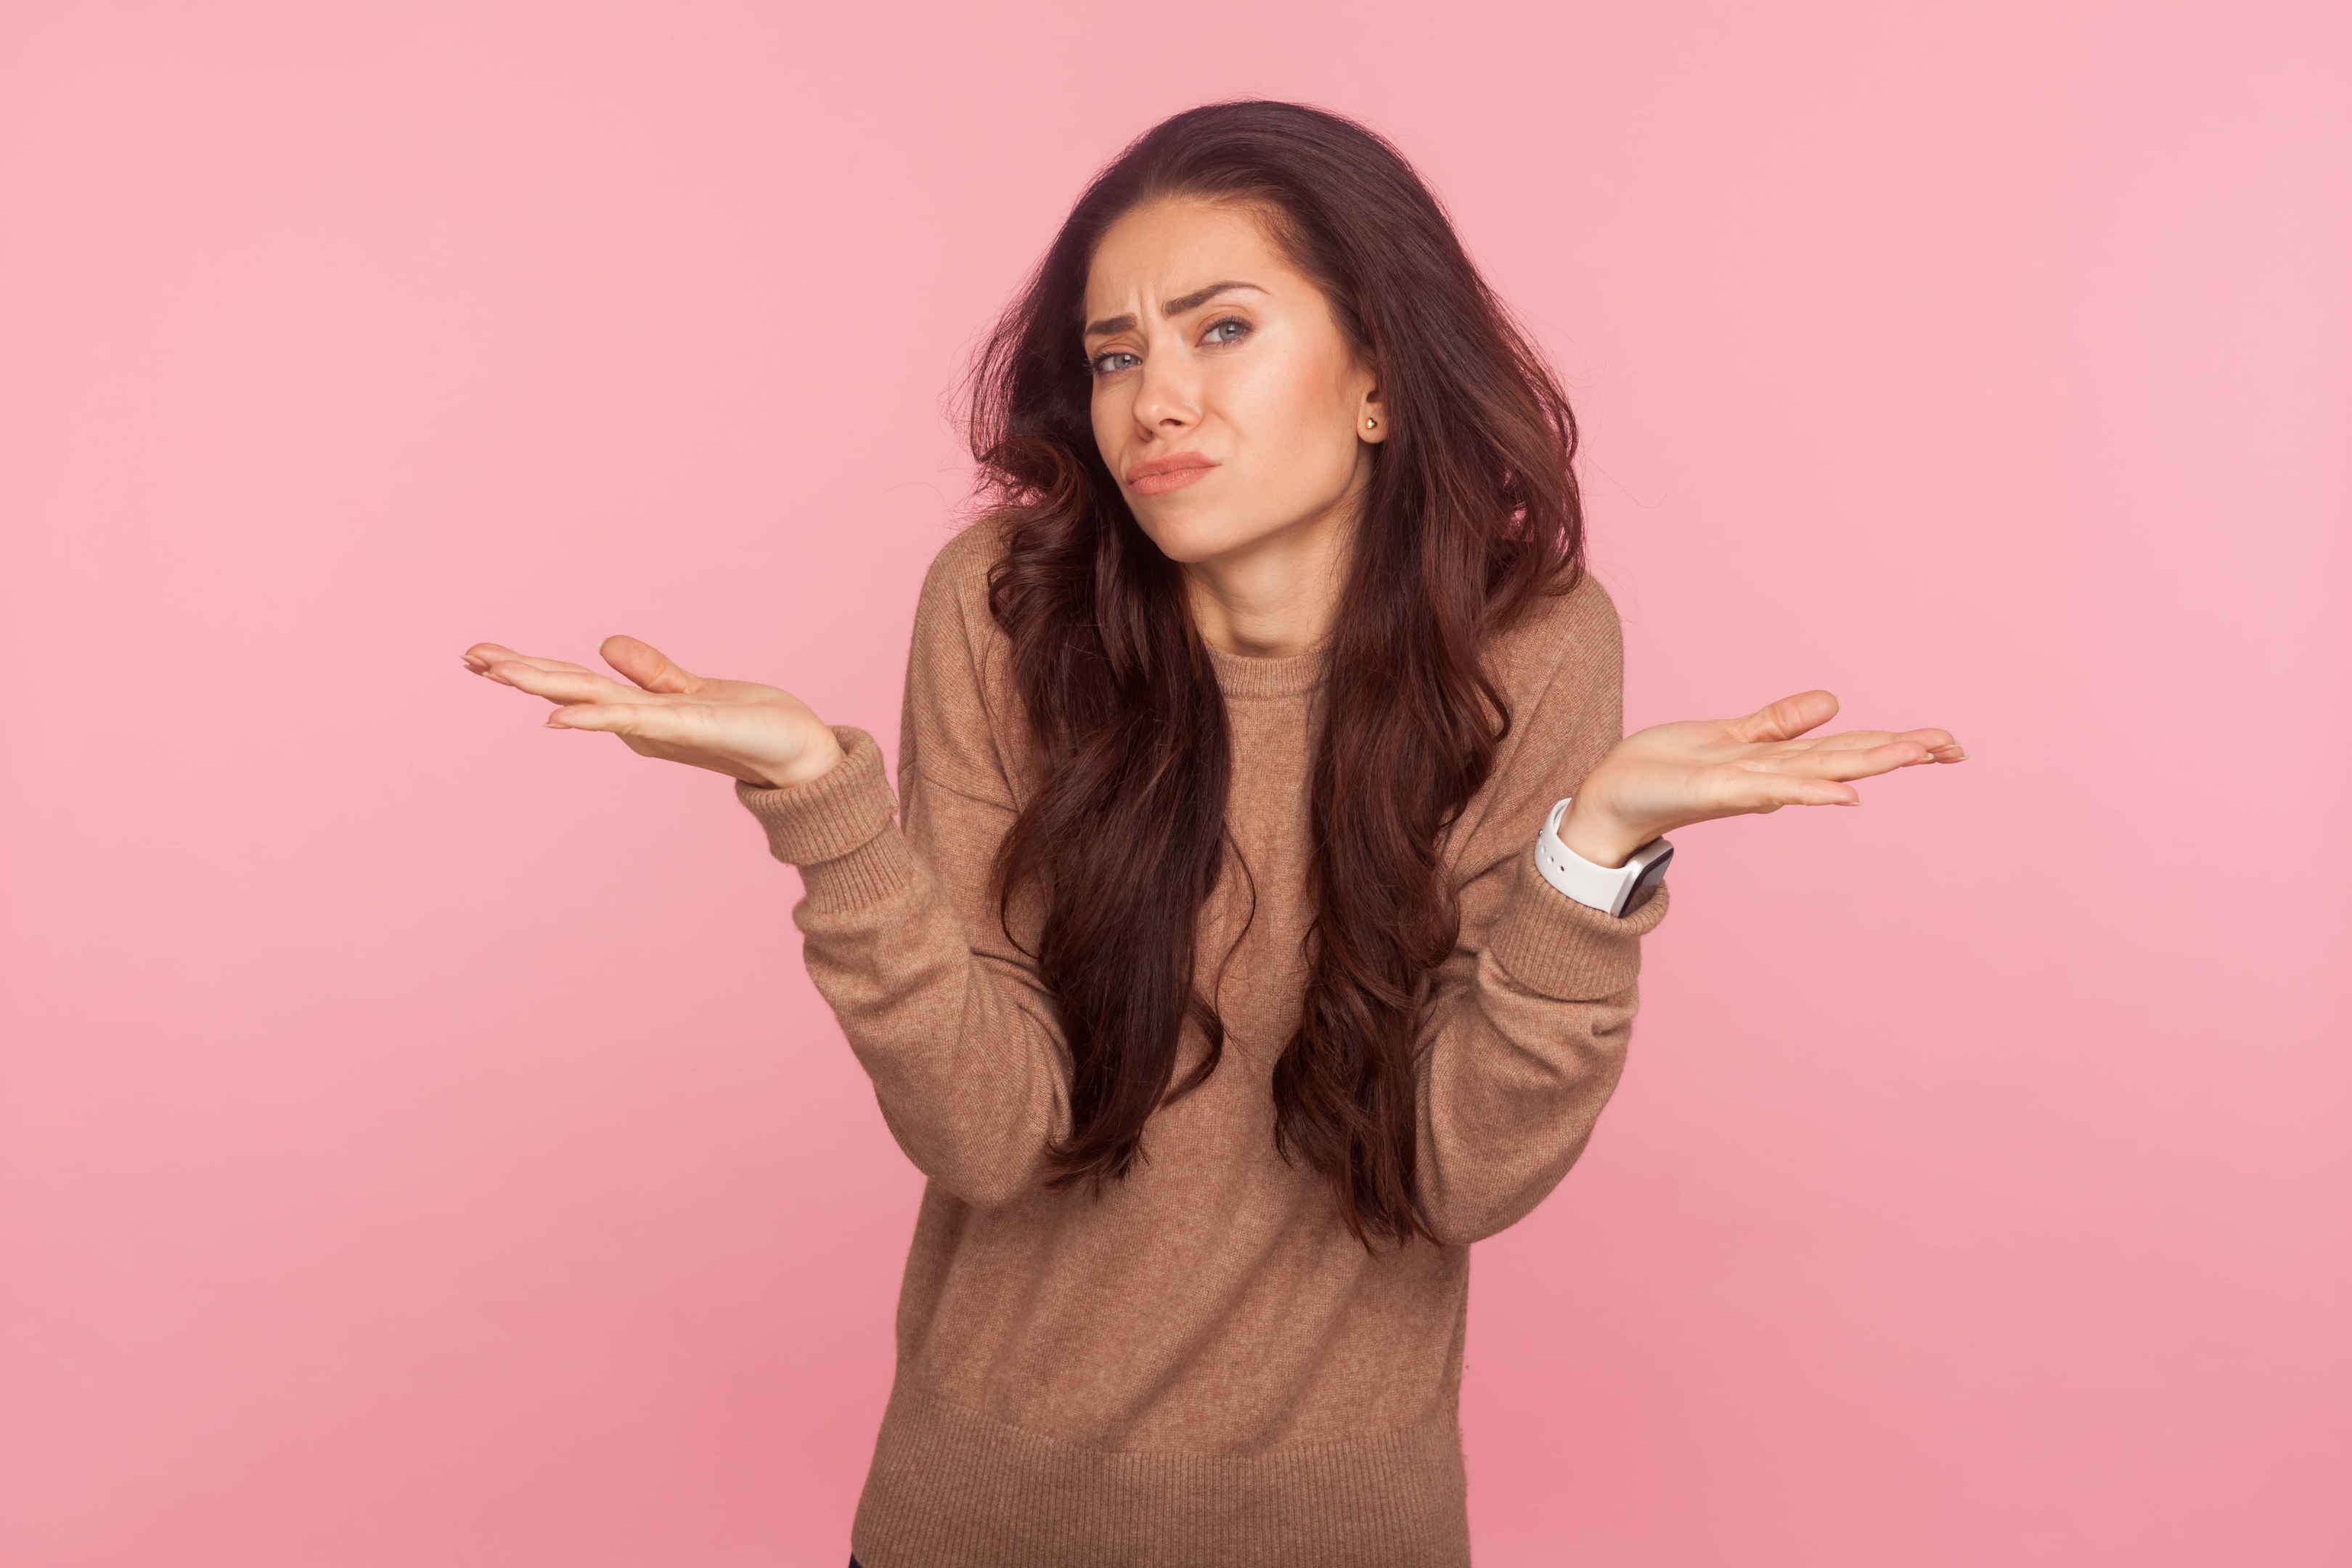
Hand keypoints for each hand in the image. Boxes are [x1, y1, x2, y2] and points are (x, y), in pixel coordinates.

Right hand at [460, 635, 844, 789]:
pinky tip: (557, 718)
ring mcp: (656, 727)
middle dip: (518, 672)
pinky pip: (630, 719)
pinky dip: (593, 717)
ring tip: (494, 670)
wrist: (799, 754)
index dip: (529, 666)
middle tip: (468, 656)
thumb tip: (605, 642)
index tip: (481, 653)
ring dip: (541, 685)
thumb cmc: (751, 724)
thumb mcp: (689, 688)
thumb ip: (649, 670)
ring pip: (587, 701)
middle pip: (568, 689)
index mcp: (635, 710)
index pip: (572, 682)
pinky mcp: (684, 727)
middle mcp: (637, 722)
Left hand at [1558, 690, 1964, 866]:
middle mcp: (1771, 777)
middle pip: (1845, 760)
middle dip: (1899, 752)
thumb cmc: (1666, 770)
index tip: (1946, 741)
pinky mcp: (1717, 789)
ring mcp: (1747, 786)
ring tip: (1914, 754)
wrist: (1612, 798)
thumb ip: (1780, 723)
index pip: (1847, 747)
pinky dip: (1808, 792)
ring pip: (1818, 772)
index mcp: (1777, 762)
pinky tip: (1844, 796)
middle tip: (1954, 747)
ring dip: (1866, 766)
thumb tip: (1834, 702)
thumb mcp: (1730, 735)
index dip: (1896, 742)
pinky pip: (1770, 789)